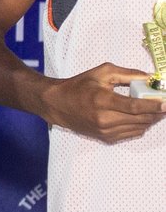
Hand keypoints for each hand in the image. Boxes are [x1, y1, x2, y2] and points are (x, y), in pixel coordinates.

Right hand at [42, 63, 165, 142]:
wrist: (57, 104)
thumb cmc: (79, 86)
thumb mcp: (101, 73)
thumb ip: (128, 74)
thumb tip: (150, 77)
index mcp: (102, 101)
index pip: (135, 106)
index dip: (154, 105)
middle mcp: (104, 119)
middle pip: (141, 119)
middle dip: (157, 112)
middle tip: (164, 104)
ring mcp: (105, 131)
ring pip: (140, 128)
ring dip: (151, 119)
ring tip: (154, 109)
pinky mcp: (106, 138)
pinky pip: (132, 134)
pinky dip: (141, 125)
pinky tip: (140, 117)